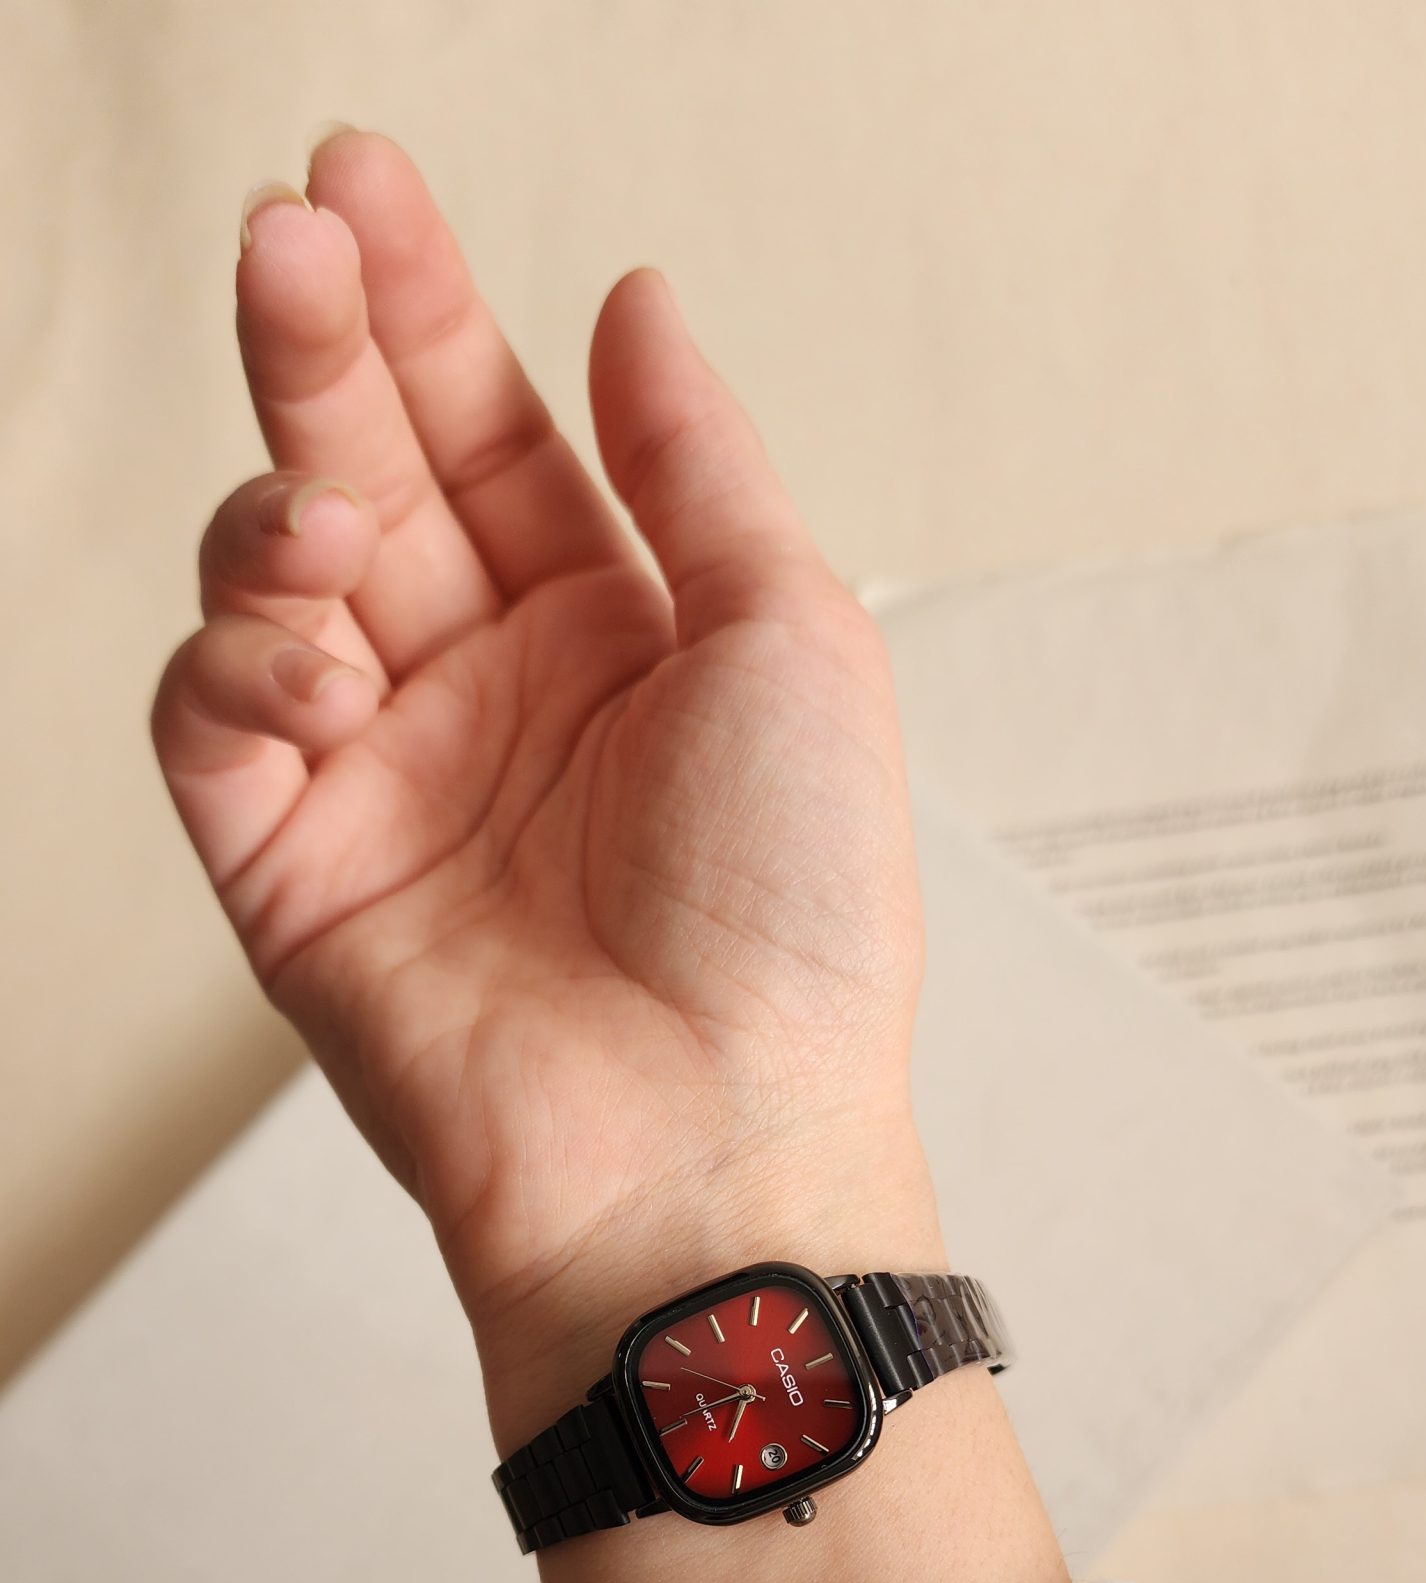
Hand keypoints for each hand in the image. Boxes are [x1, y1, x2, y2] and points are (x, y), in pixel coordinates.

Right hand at [151, 132, 941, 1448]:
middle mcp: (485, 692)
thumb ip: (695, 464)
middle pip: (365, 470)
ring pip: (269, 577)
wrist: (711, 1140)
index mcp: (606, 633)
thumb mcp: (791, 641)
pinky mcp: (291, 869)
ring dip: (281, 503)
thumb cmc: (793, 924)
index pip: (485, 432)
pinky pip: (213, 719)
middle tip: (292, 229)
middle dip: (320, 343)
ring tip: (330, 518)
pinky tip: (323, 655)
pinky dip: (243, 661)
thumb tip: (631, 301)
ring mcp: (382, 777)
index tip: (363, 180)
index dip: (420, 304)